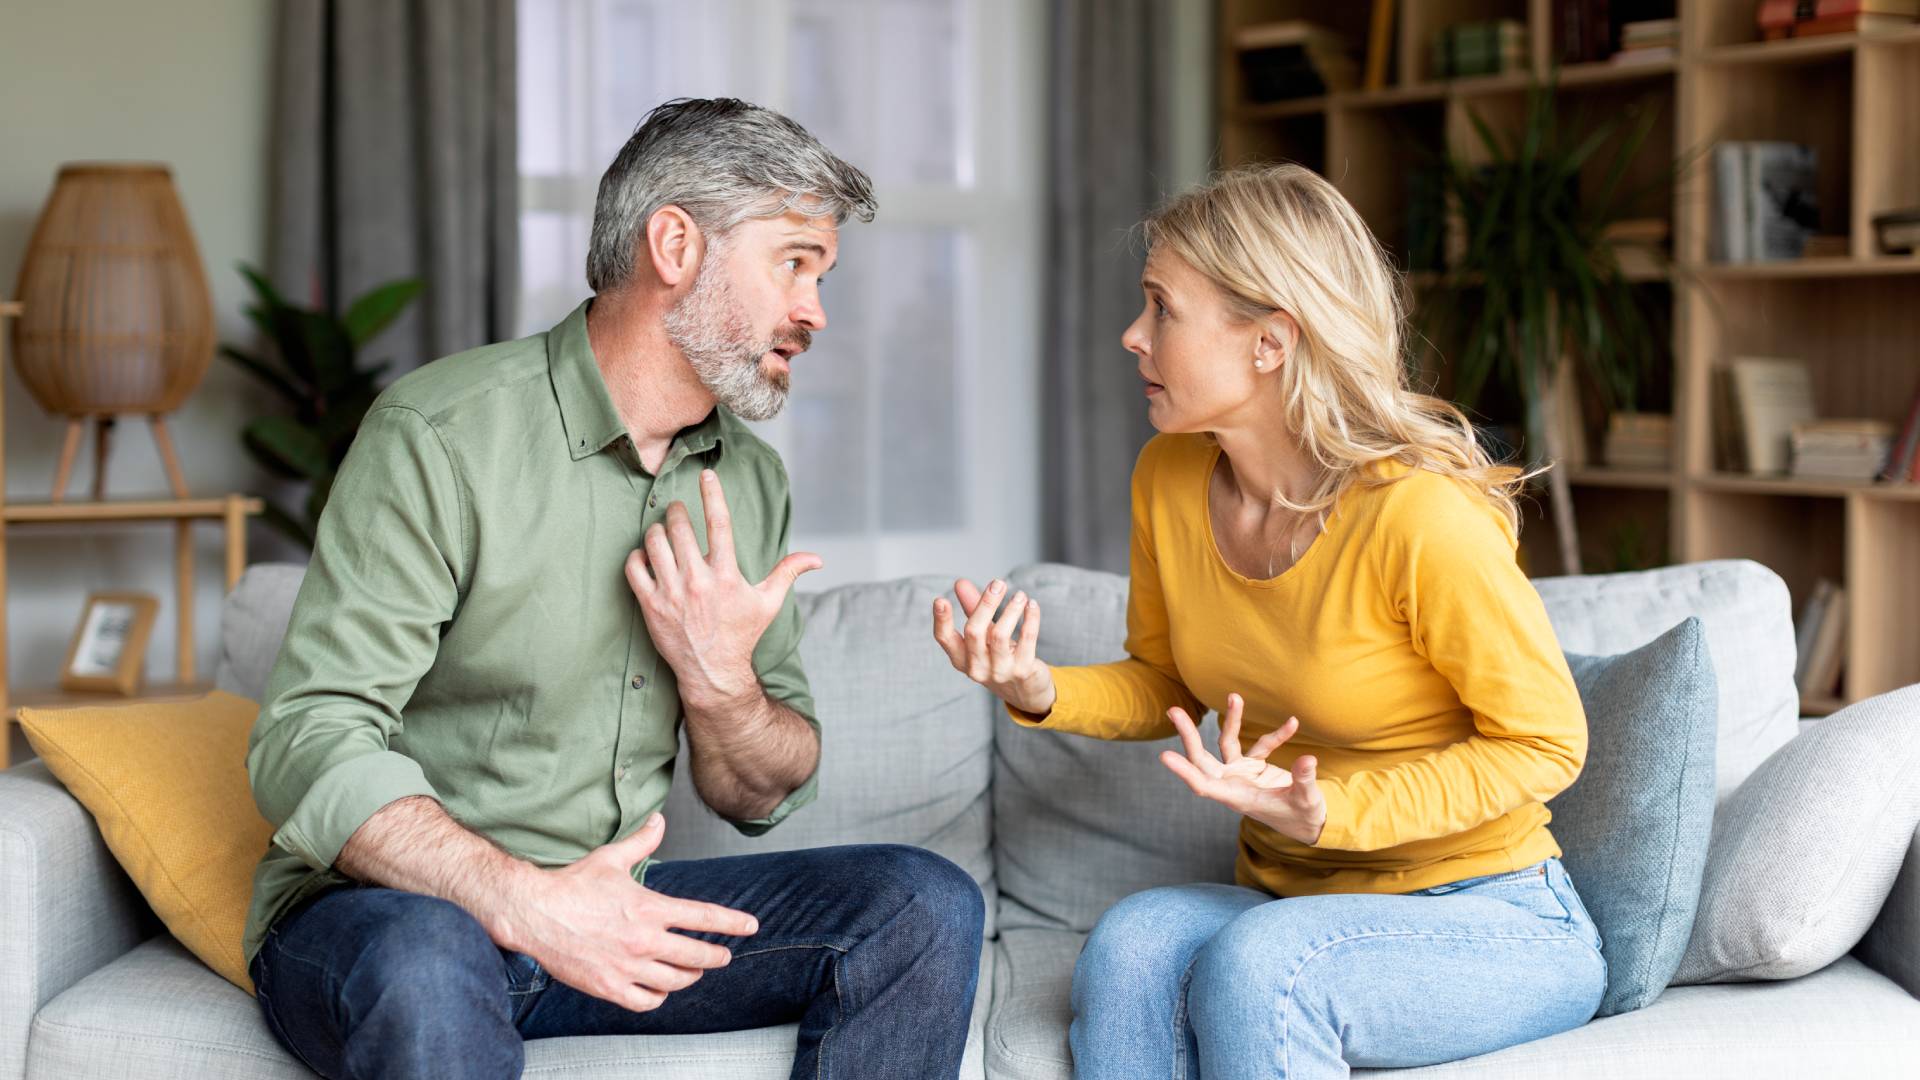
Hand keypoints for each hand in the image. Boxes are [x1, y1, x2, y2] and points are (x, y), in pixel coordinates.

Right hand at [504, 813, 759, 1012]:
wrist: (534, 913)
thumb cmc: (572, 885)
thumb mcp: (611, 858)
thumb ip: (643, 841)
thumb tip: (659, 819)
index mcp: (650, 908)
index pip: (704, 917)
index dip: (733, 923)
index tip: (751, 926)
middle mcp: (644, 940)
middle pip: (698, 956)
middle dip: (717, 956)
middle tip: (724, 955)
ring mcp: (628, 966)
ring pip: (676, 981)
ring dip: (690, 976)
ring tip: (693, 970)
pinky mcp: (609, 986)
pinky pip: (646, 1000)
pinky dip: (658, 996)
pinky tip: (660, 989)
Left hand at [625, 469, 821, 706]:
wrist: (712, 672)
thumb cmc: (741, 634)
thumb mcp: (768, 603)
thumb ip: (788, 573)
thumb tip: (818, 559)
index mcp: (727, 576)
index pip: (720, 524)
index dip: (713, 494)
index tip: (706, 475)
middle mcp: (698, 581)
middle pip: (680, 528)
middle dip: (677, 511)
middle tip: (678, 510)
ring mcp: (672, 593)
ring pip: (654, 542)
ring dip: (656, 530)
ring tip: (662, 531)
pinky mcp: (650, 605)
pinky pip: (634, 567)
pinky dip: (637, 555)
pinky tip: (646, 556)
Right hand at [932, 578, 1055, 714]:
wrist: (1025, 692)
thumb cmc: (998, 657)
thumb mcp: (983, 636)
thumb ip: (971, 609)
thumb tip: (960, 582)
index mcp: (961, 658)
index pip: (944, 639)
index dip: (941, 620)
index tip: (940, 599)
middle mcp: (977, 668)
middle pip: (974, 631)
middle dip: (986, 604)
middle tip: (998, 583)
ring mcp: (1000, 671)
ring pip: (1000, 635)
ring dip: (1011, 610)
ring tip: (1020, 595)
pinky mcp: (1023, 671)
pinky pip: (1027, 640)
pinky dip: (1031, 619)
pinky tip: (1032, 605)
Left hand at [1159, 694, 1326, 845]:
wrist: (1308, 823)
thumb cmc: (1302, 817)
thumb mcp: (1306, 801)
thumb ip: (1304, 780)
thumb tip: (1308, 759)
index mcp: (1236, 798)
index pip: (1204, 785)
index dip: (1184, 772)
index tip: (1164, 756)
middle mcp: (1232, 783)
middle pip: (1203, 758)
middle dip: (1188, 735)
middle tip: (1173, 711)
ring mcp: (1241, 773)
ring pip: (1226, 743)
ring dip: (1230, 720)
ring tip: (1235, 697)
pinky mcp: (1254, 765)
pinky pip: (1261, 745)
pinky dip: (1277, 735)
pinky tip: (1292, 723)